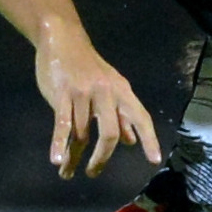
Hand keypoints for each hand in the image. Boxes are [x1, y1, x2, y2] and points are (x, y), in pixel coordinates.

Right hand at [35, 30, 160, 179]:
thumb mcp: (111, 87)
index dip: (149, 139)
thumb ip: (121, 115)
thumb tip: (131, 141)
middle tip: (93, 173)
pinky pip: (62, 124)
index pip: (141, 117)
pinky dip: (59, 144)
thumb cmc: (88, 67)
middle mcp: (106, 93)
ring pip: (82, 133)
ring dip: (73, 157)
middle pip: (109, 134)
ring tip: (66, 172)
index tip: (154, 160)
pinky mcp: (62, 93)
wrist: (63, 39)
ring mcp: (83, 93)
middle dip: (101, 158)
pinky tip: (56, 161)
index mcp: (122, 91)